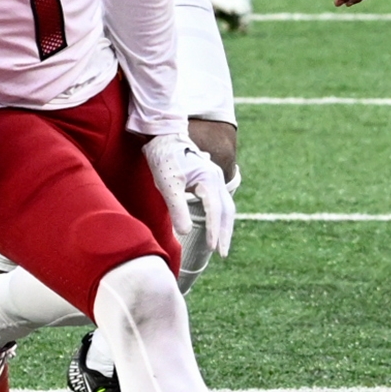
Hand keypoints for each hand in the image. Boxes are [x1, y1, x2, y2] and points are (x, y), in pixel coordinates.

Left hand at [142, 133, 234, 255]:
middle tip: (222, 254)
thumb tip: (187, 233)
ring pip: (225, 207)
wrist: (163, 137)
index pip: (215, 210)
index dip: (214, 231)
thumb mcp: (167, 185)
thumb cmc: (164, 159)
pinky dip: (219, 218)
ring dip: (224, 227)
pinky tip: (215, 229)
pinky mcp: (210, 180)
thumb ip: (177, 208)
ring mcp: (215, 179)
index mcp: (209, 179)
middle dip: (225, 233)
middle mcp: (216, 179)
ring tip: (221, 246)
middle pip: (227, 211)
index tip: (213, 248)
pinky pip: (219, 202)